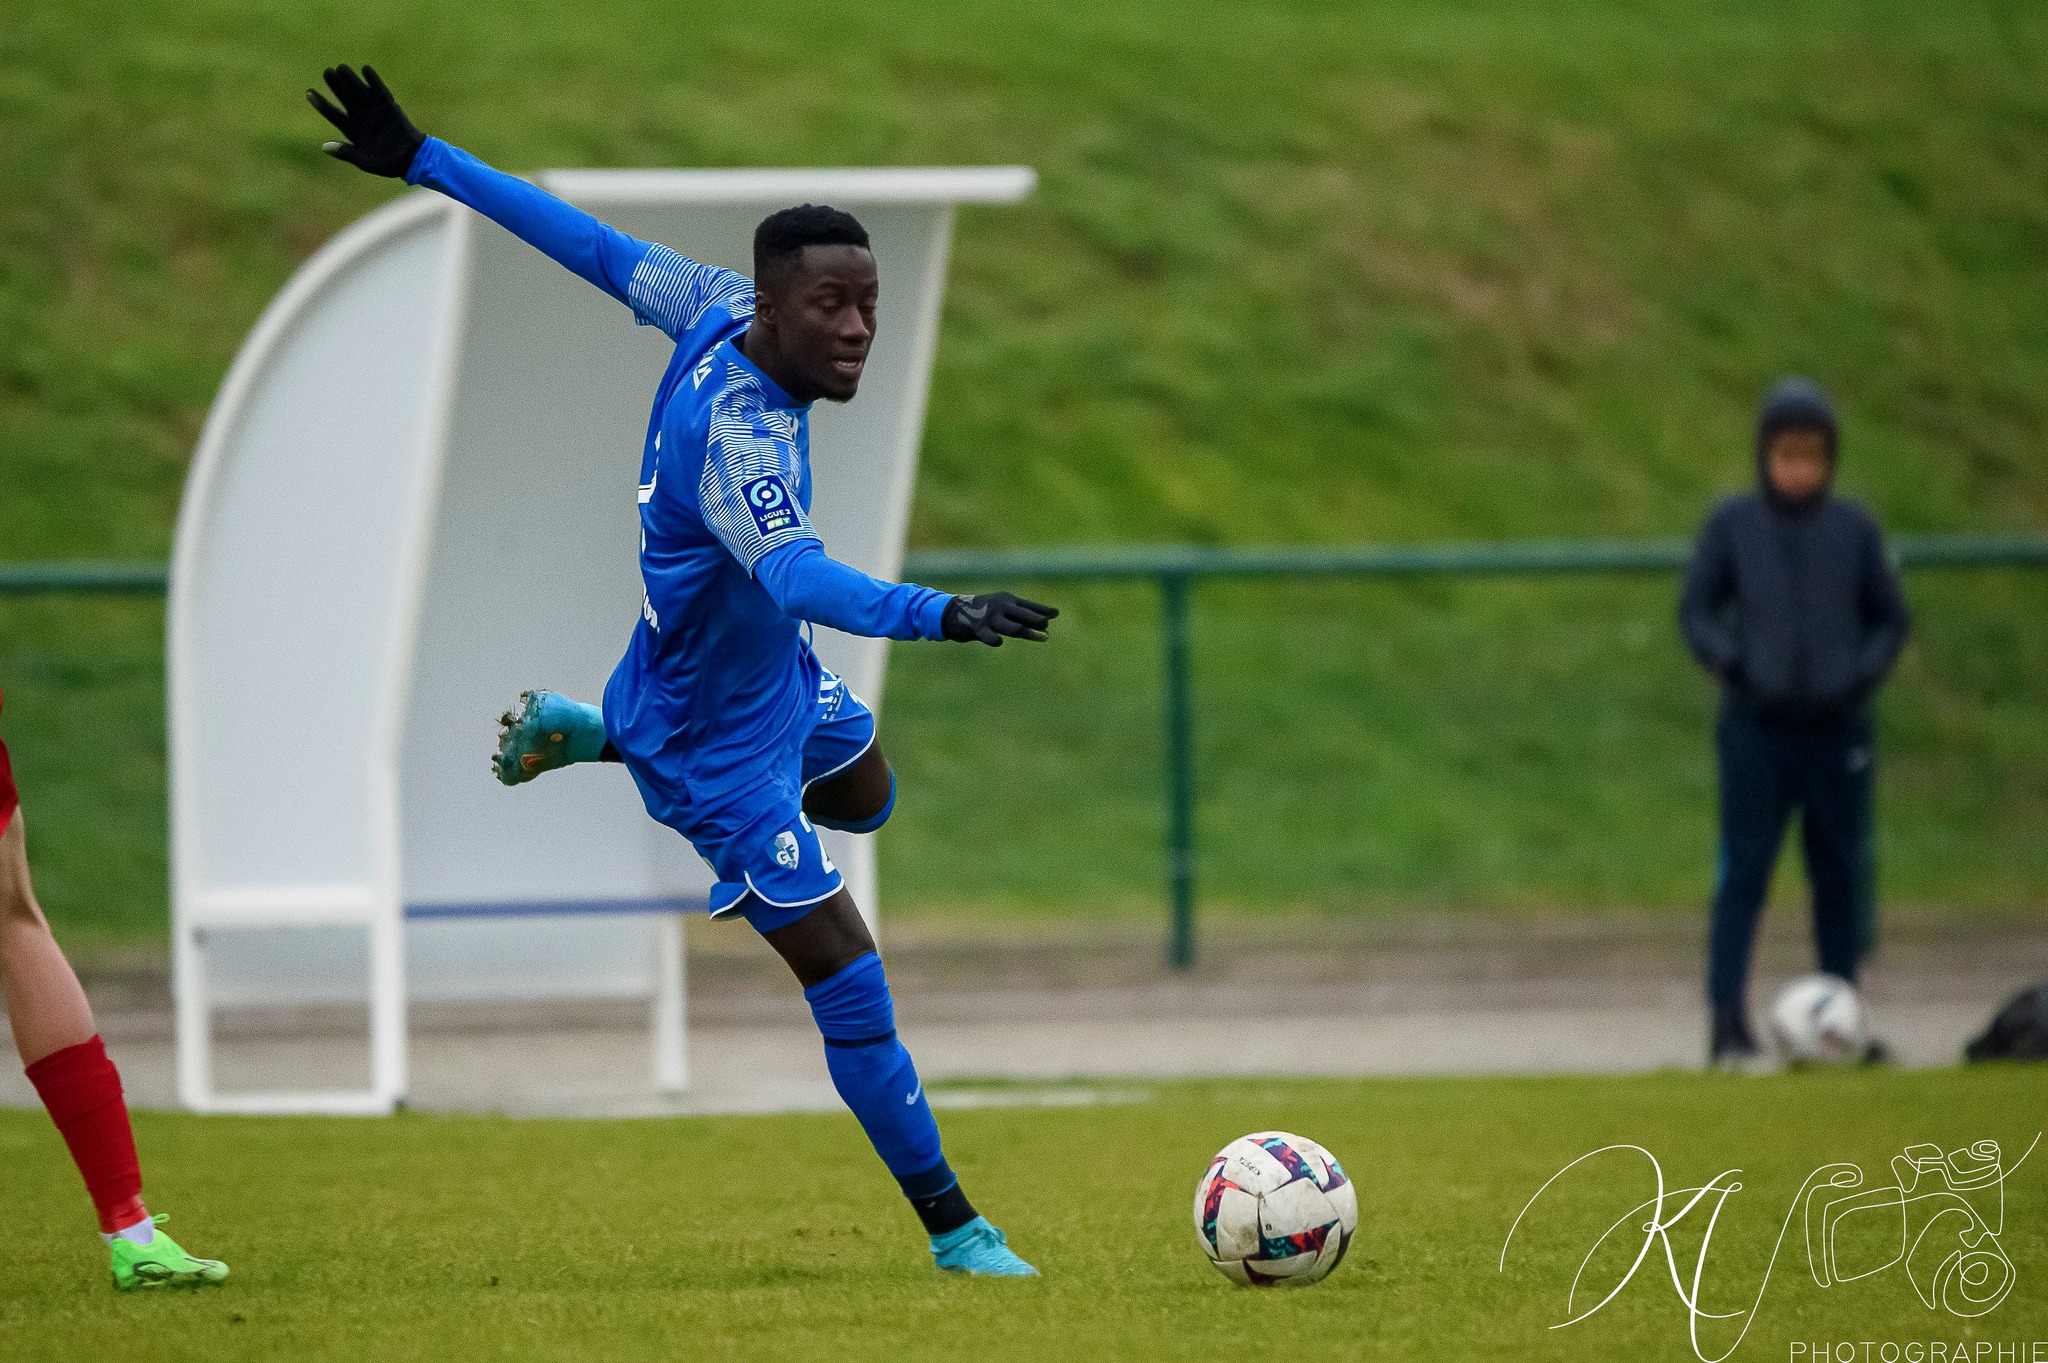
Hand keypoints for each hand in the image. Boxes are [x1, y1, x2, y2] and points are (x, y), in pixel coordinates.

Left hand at [307, 65, 425, 177]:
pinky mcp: (388, 105)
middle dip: (335, 85)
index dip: (321, 104)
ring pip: (358, 90)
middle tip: (327, 72)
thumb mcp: (364, 162)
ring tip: (341, 68)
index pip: (333, 113)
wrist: (413, 159)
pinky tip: (365, 69)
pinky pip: (379, 90)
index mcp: (352, 130)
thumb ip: (346, 153)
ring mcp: (374, 110)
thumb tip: (324, 147)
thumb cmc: (388, 164)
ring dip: (350, 79)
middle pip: (344, 97)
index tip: (309, 93)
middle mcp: (360, 116)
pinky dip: (373, 80)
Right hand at [941, 592, 1057, 645]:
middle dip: (1037, 620)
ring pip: (1012, 627)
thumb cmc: (984, 613)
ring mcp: (990, 618)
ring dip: (1026, 631)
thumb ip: (1022, 617)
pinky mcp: (978, 629)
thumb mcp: (1004, 611)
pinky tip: (999, 642)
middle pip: (1024, 615)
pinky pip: (988, 636)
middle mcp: (1001, 607)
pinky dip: (994, 639)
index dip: (1043, 610)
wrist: (953, 612)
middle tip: (1046, 626)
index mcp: (1008, 600)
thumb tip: (1046, 624)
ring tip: (1042, 636)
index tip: (1056, 613)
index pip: (1029, 606)